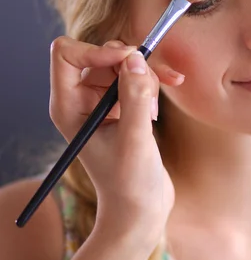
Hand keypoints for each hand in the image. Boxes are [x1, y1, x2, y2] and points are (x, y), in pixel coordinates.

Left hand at [49, 37, 184, 234]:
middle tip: (152, 85)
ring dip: (146, 74)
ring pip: (123, 63)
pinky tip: (173, 84)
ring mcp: (101, 102)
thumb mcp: (135, 140)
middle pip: (100, 55)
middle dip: (130, 63)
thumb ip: (135, 97)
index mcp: (68, 107)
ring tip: (158, 102)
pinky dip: (154, 78)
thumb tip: (135, 58)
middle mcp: (81, 100)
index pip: (68, 55)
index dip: (98, 51)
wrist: (140, 208)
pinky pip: (136, 76)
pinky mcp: (122, 106)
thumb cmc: (130, 183)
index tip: (130, 61)